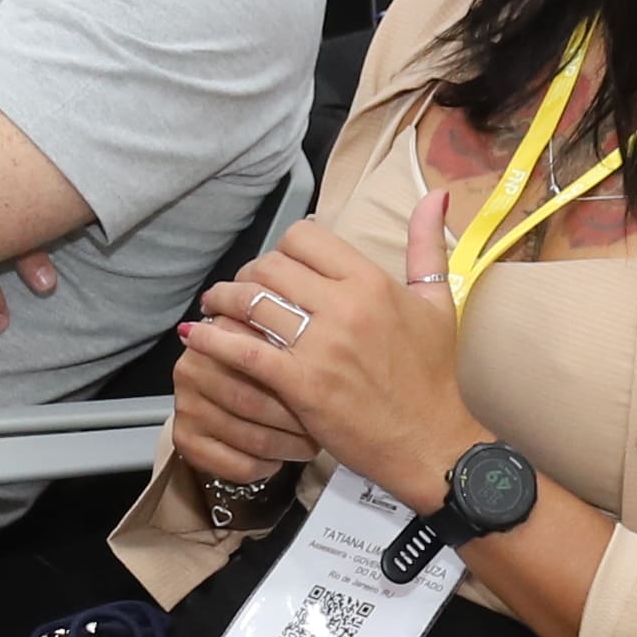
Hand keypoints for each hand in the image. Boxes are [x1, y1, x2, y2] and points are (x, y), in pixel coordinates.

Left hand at [174, 214, 475, 508]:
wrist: (431, 443)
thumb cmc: (433, 376)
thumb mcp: (438, 303)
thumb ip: (427, 246)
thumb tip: (435, 193)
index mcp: (372, 281)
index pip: (304, 238)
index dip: (281, 248)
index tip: (276, 267)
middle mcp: (344, 306)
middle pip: (271, 267)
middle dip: (247, 275)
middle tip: (239, 291)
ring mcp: (320, 346)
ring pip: (252, 303)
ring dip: (223, 303)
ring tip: (214, 309)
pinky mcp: (301, 384)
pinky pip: (244, 352)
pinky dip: (214, 341)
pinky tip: (198, 337)